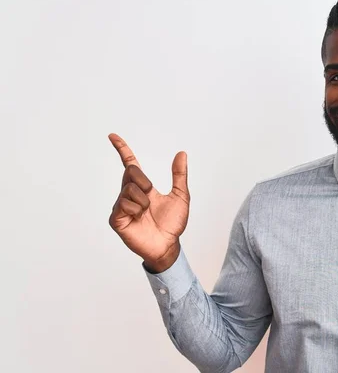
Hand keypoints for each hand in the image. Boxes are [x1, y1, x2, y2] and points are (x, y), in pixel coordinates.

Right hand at [108, 133, 189, 272]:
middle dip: (145, 181)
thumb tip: (181, 153)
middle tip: (151, 196)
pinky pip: (124, 204)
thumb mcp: (181, 196)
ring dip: (143, 200)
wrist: (168, 245)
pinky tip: (138, 218)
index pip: (129, 164)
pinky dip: (136, 209)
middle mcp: (129, 194)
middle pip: (131, 171)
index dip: (122, 149)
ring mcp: (120, 206)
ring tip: (146, 213)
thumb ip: (179, 175)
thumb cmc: (172, 224)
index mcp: (142, 187)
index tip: (112, 136)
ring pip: (129, 189)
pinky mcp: (116, 219)